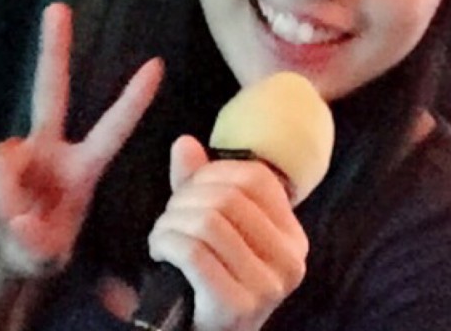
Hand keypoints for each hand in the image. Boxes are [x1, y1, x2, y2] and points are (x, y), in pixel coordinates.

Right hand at [0, 2, 162, 277]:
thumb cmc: (38, 247)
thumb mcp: (46, 255)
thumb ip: (35, 243)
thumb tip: (16, 216)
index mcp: (84, 168)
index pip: (114, 129)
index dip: (134, 100)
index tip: (156, 64)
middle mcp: (50, 147)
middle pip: (51, 89)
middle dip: (54, 48)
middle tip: (58, 7)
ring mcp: (16, 150)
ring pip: (4, 162)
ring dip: (2, 203)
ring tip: (11, 228)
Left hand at [148, 136, 307, 330]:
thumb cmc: (209, 281)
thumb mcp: (213, 228)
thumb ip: (200, 184)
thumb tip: (184, 143)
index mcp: (293, 237)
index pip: (257, 177)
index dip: (214, 172)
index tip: (191, 189)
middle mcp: (290, 261)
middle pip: (229, 197)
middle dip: (186, 198)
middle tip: (170, 216)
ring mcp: (267, 287)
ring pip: (209, 221)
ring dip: (171, 222)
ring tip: (162, 235)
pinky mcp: (237, 307)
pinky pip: (192, 251)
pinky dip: (165, 242)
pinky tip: (158, 251)